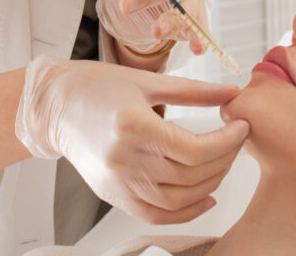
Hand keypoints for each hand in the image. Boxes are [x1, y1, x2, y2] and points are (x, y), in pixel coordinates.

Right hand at [14, 56, 248, 222]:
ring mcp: (116, 181)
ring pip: (176, 200)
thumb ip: (194, 91)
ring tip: (223, 164)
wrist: (53, 106)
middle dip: (224, 161)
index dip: (227, 142)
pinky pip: (154, 214)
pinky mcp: (112, 194)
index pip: (194, 149)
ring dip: (209, 186)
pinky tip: (205, 198)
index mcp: (134, 125)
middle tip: (237, 142)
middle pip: (189, 176)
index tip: (242, 127)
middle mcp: (124, 159)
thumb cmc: (95, 86)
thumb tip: (232, 92)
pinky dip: (184, 212)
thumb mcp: (147, 80)